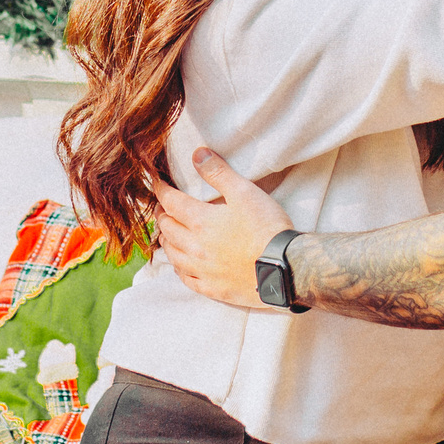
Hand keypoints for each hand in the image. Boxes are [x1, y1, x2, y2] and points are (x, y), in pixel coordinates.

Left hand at [154, 149, 295, 311]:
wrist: (285, 268)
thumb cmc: (266, 228)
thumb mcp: (245, 192)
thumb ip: (219, 173)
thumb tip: (197, 155)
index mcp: (201, 221)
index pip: (171, 202)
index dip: (162, 191)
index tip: (157, 184)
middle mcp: (195, 247)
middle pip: (168, 229)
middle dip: (162, 215)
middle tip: (162, 208)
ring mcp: (203, 270)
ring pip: (173, 255)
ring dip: (166, 242)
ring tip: (166, 234)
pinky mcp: (214, 288)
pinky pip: (187, 279)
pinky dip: (179, 269)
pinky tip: (180, 266)